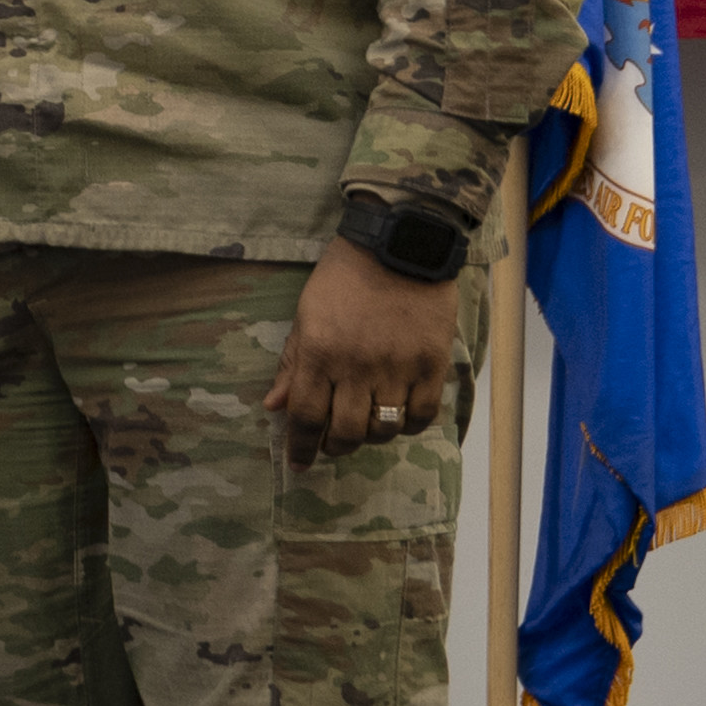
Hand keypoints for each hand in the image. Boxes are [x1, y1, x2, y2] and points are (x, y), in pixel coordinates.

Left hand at [262, 233, 466, 460]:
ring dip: (371, 437)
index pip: (306, 417)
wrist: (401, 241)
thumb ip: (291, 362)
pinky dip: (408, 425)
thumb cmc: (345, 276)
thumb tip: (273, 407)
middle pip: (346, 433)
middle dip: (335, 447)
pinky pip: (421, 416)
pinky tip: (399, 415)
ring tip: (367, 425)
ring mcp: (397, 367)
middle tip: (334, 443)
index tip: (298, 464)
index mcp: (320, 352)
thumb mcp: (307, 314)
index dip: (301, 448)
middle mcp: (357, 366)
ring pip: (383, 429)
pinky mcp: (432, 364)